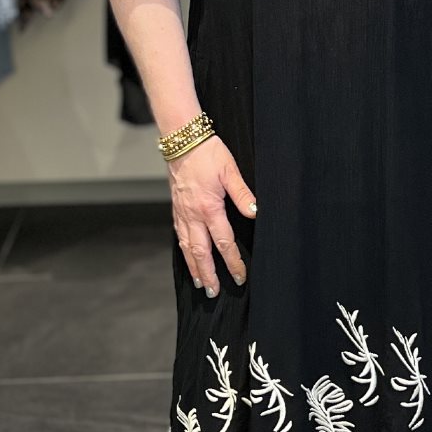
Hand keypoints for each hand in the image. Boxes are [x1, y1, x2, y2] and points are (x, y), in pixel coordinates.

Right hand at [168, 133, 255, 295]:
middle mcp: (192, 214)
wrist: (182, 140)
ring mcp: (181, 212)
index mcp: (209, 208)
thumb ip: (243, 194)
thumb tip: (256, 214)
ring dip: (193, 266)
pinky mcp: (176, 207)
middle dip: (207, 274)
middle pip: (200, 252)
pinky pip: (179, 234)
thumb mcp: (230, 170)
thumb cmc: (208, 152)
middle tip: (213, 292)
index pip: (223, 242)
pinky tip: (187, 255)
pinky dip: (183, 250)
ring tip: (199, 282)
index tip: (240, 276)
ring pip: (186, 246)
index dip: (232, 262)